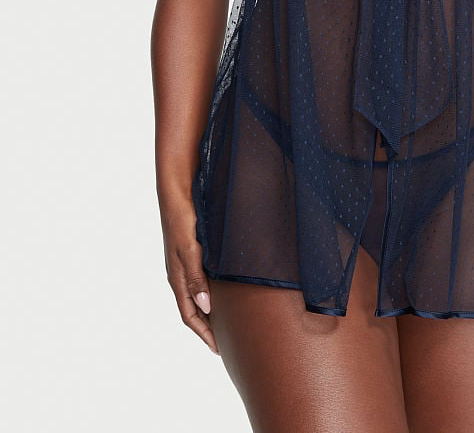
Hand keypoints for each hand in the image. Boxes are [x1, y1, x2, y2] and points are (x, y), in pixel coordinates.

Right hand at [160, 196, 218, 354]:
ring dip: (210, 312)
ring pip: (197, 296)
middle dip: (208, 328)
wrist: (176, 193)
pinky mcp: (192, 253)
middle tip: (226, 342)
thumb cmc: (182, 220)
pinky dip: (211, 293)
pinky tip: (224, 292)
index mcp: (177, 278)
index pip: (190, 315)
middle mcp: (180, 275)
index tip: (219, 349)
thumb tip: (207, 308)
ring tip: (228, 323)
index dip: (203, 334)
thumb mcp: (190, 250)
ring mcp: (185, 265)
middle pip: (193, 310)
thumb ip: (197, 278)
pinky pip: (201, 281)